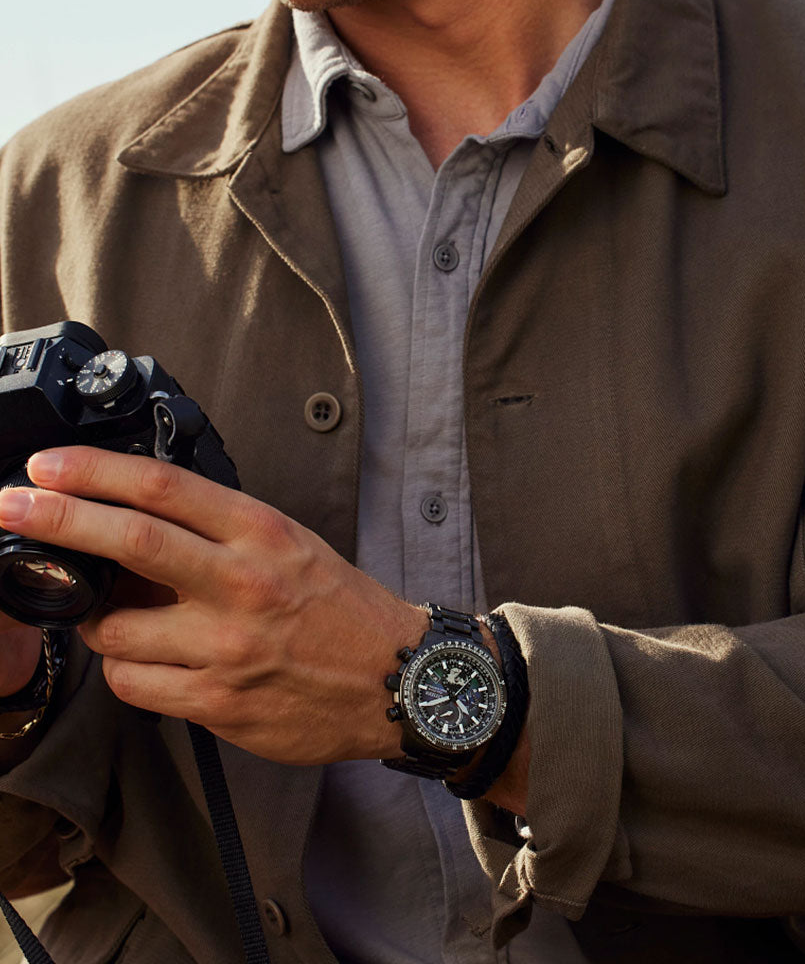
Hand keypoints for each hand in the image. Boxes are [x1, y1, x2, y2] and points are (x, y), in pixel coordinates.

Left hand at [0, 447, 429, 764]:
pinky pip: (135, 685)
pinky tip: (149, 660)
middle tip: (13, 504)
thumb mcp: (294, 545)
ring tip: (111, 614)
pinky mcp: (219, 703)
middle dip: (55, 518)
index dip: (95, 473)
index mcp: (263, 535)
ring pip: (114, 630)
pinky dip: (126, 669)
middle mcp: (243, 585)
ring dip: (95, 620)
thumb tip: (139, 523)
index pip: (165, 489)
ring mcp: (229, 648)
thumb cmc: (345, 609)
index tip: (50, 468)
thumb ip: (222, 533)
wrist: (397, 678)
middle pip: (129, 542)